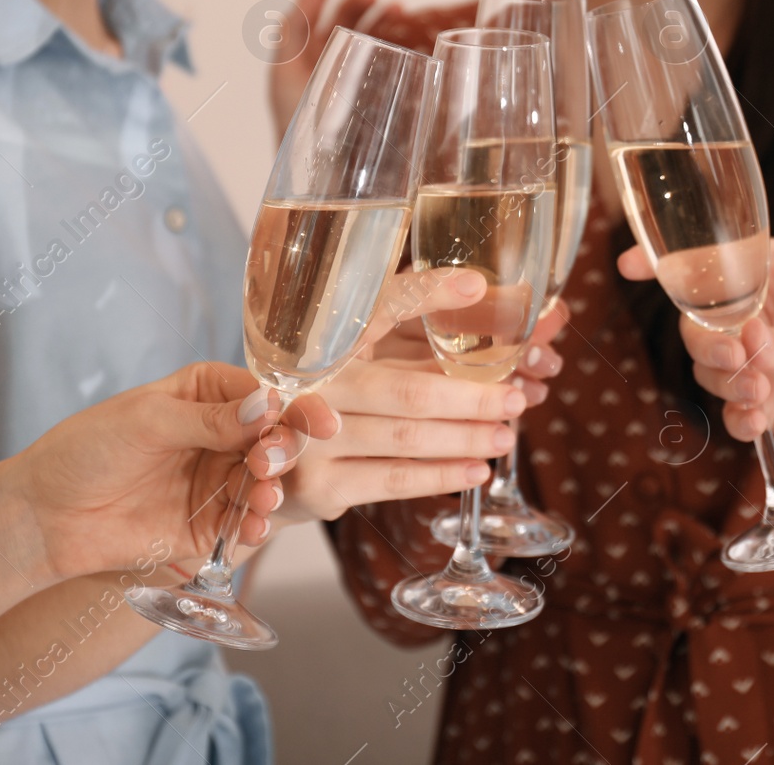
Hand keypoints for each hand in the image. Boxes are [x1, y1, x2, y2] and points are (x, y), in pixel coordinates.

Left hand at [8, 361, 325, 582]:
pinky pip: (246, 523)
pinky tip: (253, 526)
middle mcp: (221, 435)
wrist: (46, 515)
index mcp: (207, 393)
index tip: (320, 421)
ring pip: (267, 482)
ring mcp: (218, 480)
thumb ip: (209, 419)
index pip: (263, 395)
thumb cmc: (86, 451)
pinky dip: (256, 525)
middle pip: (274, 439)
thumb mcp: (146, 422)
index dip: (294, 407)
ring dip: (273, 490)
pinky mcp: (210, 525)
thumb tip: (266, 407)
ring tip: (261, 499)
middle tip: (269, 464)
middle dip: (282, 451)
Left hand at [268, 0, 403, 133]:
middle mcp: (315, 65)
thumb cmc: (299, 138)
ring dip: (377, 17)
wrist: (317, 185)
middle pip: (335, 16)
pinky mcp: (362, 97)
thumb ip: (295, 49)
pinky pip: (376, 60)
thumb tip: (303, 14)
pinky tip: (406, 35)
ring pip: (359, 35)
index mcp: (293, 58)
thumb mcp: (290, 85)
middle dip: (355, 0)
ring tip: (397, 8)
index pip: (306, 6)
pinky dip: (391, 43)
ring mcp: (339, 80)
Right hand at [275, 267, 559, 523]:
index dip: (428, 294)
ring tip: (504, 435)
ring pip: (406, 439)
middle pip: (407, 390)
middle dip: (471, 398)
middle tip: (516, 399)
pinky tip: (475, 470)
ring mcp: (312, 439)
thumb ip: (412, 334)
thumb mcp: (357, 353)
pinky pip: (394, 481)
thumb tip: (481, 296)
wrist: (257, 464)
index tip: (478, 287)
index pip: (380, 305)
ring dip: (464, 438)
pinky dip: (441, 475)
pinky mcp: (321, 487)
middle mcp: (314, 386)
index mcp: (323, 341)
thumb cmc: (325, 398)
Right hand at [616, 238, 773, 457]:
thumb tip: (753, 348)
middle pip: (697, 321)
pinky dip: (737, 418)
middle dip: (708, 343)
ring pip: (707, 368)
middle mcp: (756, 313)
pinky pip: (729, 411)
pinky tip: (759, 422)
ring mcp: (756, 360)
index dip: (667, 259)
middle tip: (741, 359)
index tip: (631, 265)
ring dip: (728, 383)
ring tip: (765, 394)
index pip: (712, 258)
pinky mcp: (764, 403)